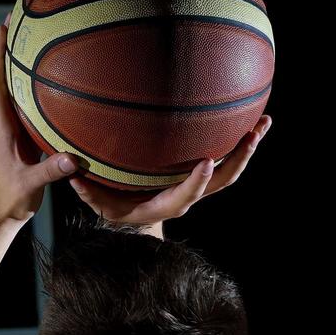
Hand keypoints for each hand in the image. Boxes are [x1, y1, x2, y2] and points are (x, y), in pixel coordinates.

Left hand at [0, 12, 82, 225]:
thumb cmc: (8, 201)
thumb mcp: (29, 188)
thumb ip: (49, 173)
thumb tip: (72, 159)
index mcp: (1, 127)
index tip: (3, 26)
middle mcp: (4, 122)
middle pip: (3, 76)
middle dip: (9, 47)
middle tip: (21, 18)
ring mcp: (13, 129)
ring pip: (15, 89)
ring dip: (21, 65)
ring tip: (37, 39)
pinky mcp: (22, 138)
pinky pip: (30, 106)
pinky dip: (38, 89)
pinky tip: (56, 81)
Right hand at [68, 113, 271, 228]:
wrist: (138, 217)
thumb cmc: (118, 206)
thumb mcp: (102, 203)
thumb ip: (89, 191)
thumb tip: (72, 174)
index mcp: (167, 204)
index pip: (186, 194)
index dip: (198, 181)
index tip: (208, 161)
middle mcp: (189, 195)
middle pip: (222, 181)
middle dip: (238, 158)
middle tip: (251, 135)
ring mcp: (201, 184)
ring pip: (231, 170)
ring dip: (248, 147)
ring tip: (263, 122)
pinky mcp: (205, 173)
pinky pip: (228, 158)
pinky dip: (242, 140)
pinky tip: (251, 117)